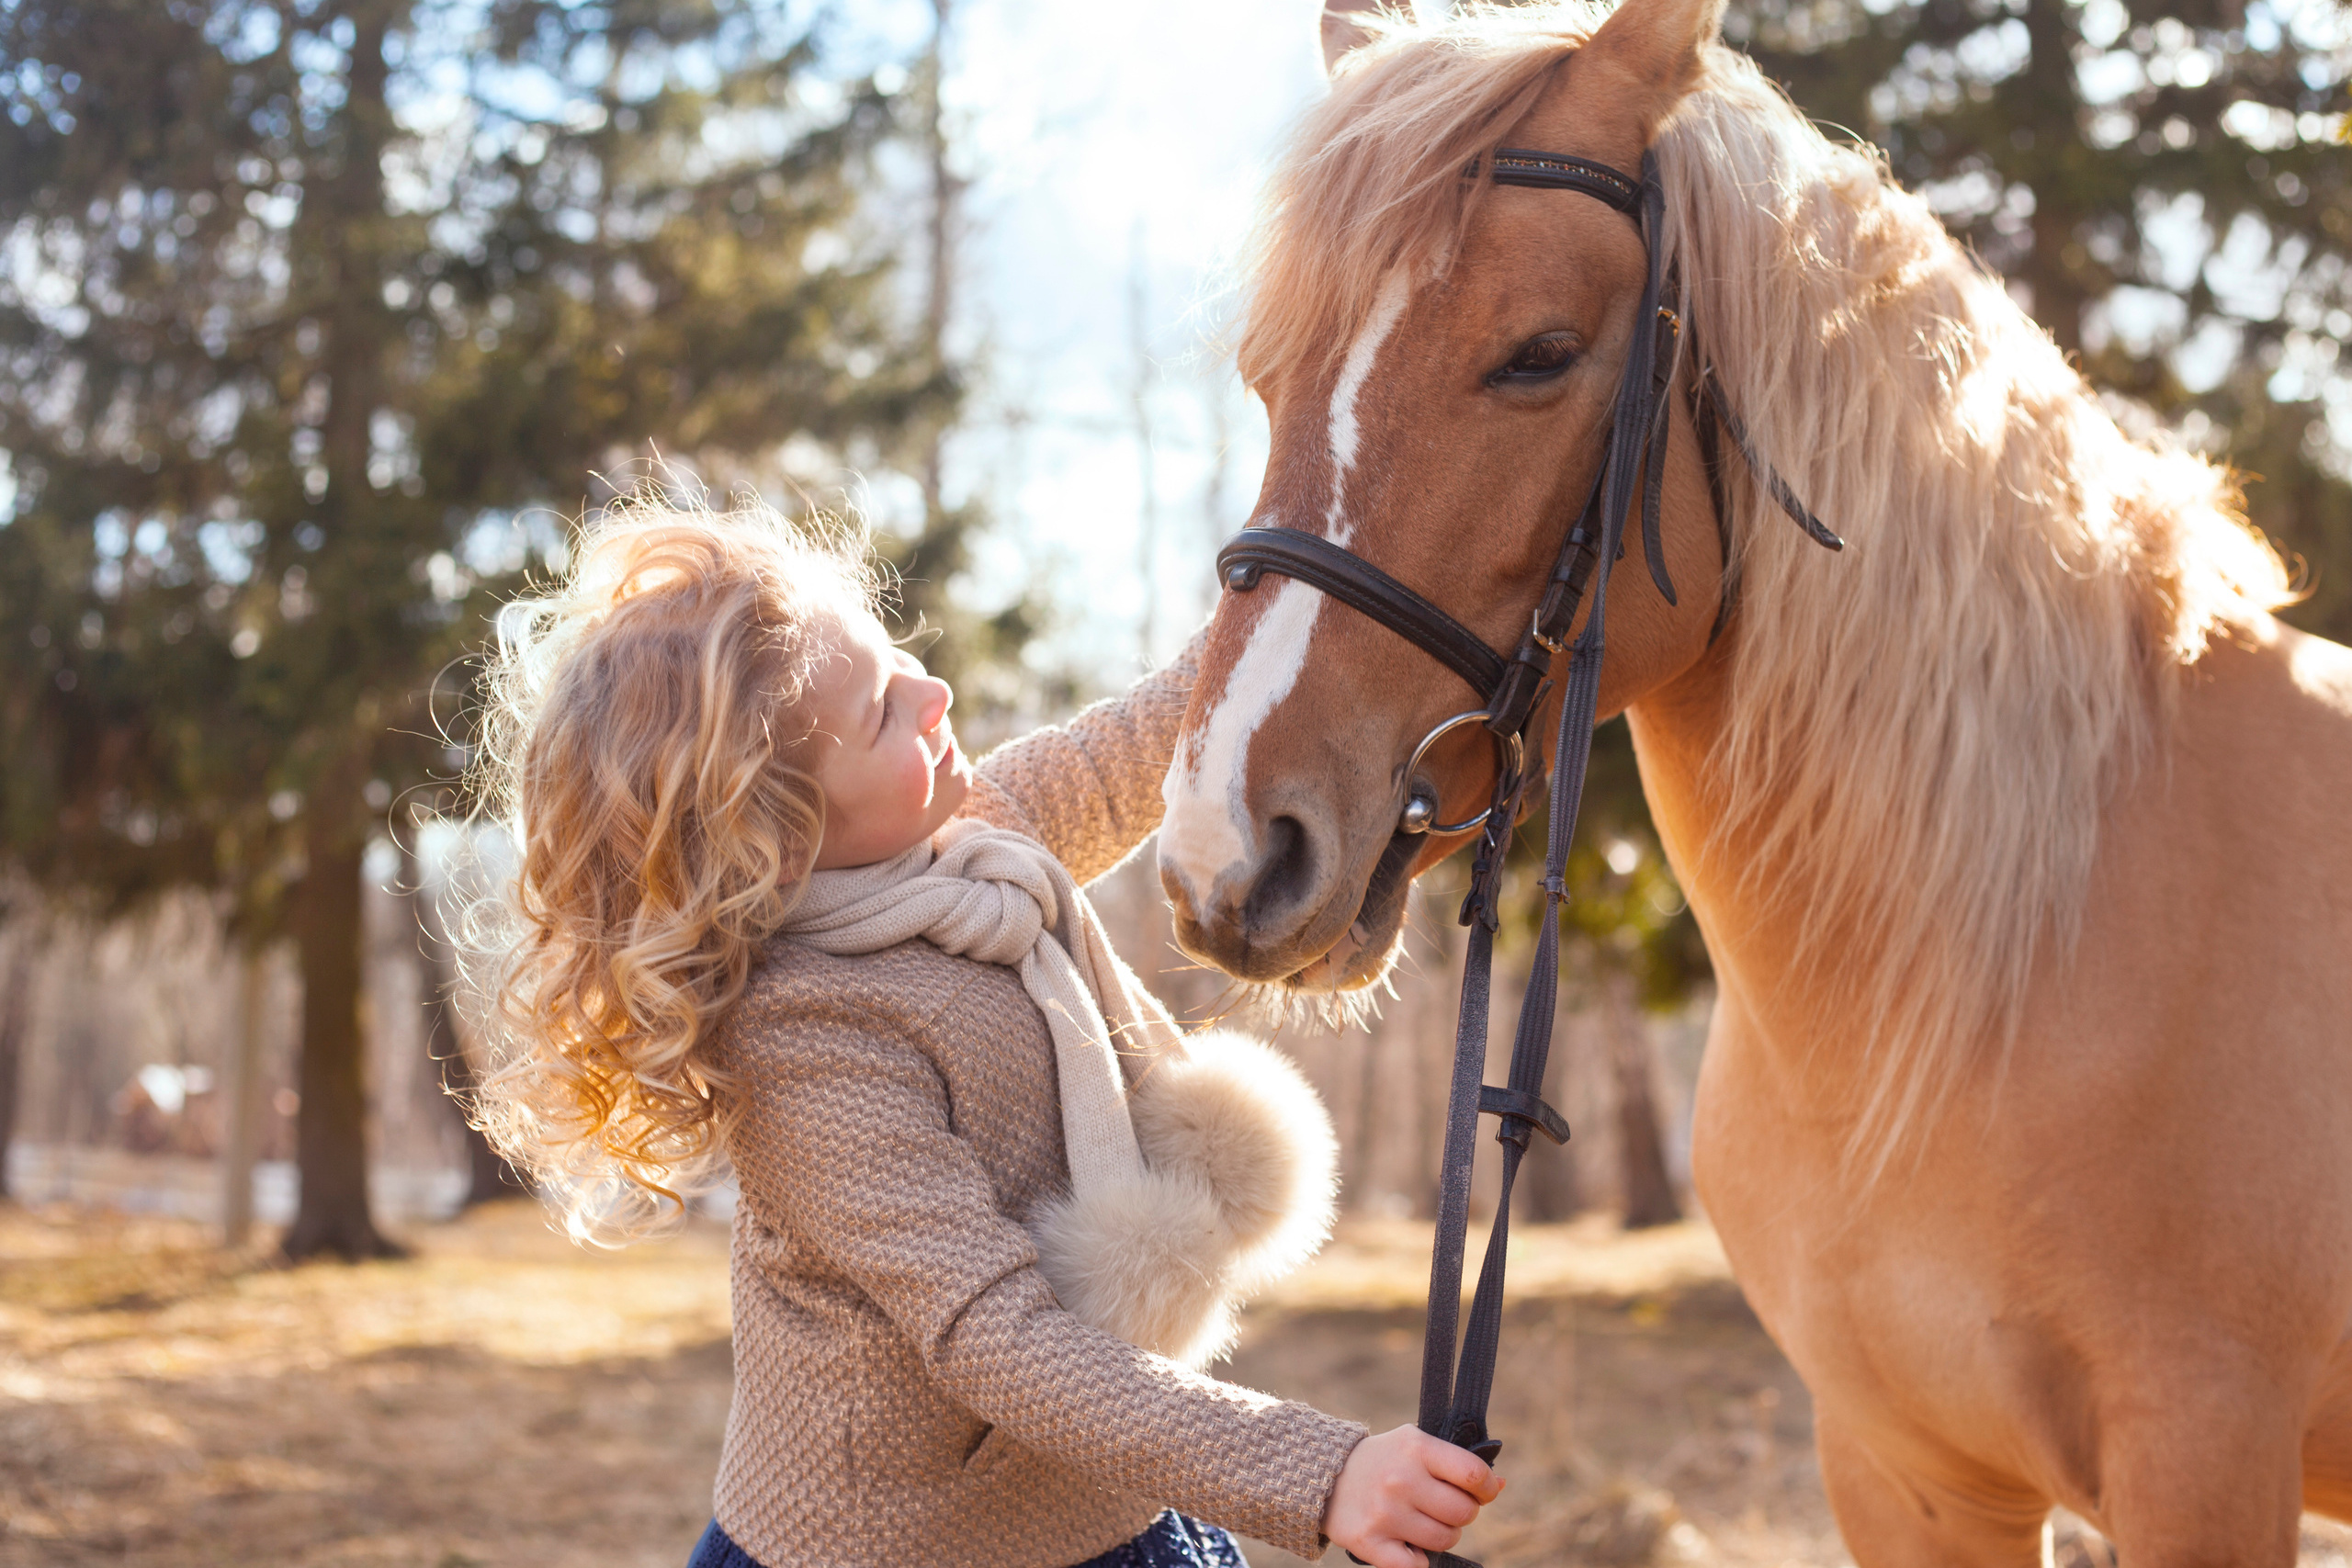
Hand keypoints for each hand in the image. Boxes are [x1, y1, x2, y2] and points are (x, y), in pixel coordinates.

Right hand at [1321, 1425, 1502, 1567]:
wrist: (1325, 1475)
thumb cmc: (1385, 1460)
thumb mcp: (1416, 1446)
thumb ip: (1456, 1462)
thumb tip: (1500, 1485)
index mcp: (1417, 1448)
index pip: (1473, 1474)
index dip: (1487, 1488)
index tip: (1482, 1492)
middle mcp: (1401, 1479)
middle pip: (1463, 1513)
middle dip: (1462, 1513)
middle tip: (1444, 1507)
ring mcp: (1385, 1513)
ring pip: (1445, 1540)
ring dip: (1442, 1536)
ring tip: (1424, 1523)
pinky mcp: (1370, 1541)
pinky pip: (1415, 1566)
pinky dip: (1417, 1559)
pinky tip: (1407, 1543)